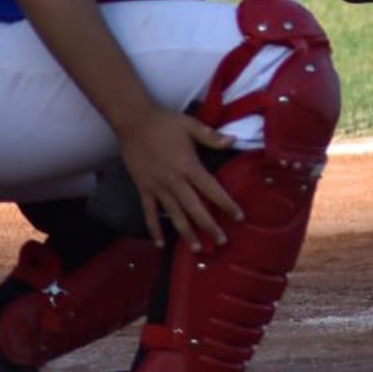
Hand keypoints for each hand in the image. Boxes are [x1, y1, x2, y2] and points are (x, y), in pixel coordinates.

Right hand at [113, 106, 242, 250]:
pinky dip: (155, 229)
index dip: (226, 204)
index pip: (212, 190)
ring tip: (197, 249)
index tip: (238, 217)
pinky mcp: (143, 190)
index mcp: (190, 167)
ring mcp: (158, 188)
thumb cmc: (166, 123)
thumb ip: (212, 137)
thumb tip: (233, 141)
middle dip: (209, 227)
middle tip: (221, 242)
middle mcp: (175, 182)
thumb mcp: (192, 126)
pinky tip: (160, 244)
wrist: (134, 123)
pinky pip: (150, 214)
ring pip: (175, 216)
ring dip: (186, 233)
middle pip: (196, 209)